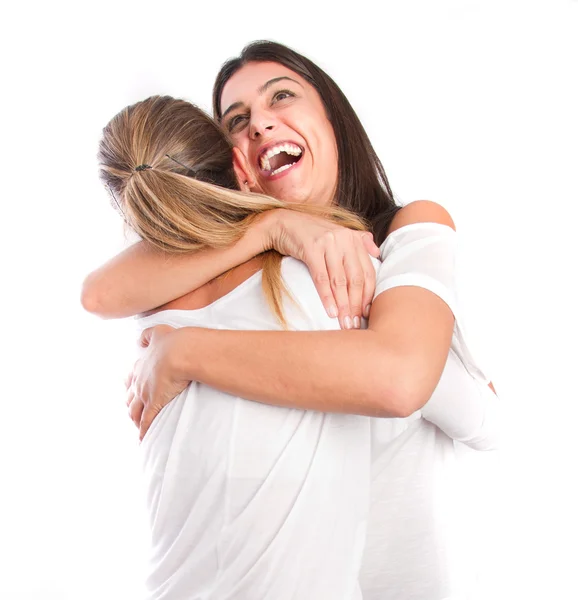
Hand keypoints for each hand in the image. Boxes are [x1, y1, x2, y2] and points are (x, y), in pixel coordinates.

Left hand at [126, 325, 191, 440]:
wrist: (180, 352)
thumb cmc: (173, 342)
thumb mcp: (158, 333)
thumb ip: (148, 335)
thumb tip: (140, 340)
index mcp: (141, 365)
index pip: (132, 379)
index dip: (131, 387)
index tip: (132, 392)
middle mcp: (139, 381)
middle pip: (130, 398)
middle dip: (131, 406)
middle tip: (134, 413)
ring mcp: (145, 394)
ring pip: (134, 411)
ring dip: (136, 420)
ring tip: (139, 427)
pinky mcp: (154, 404)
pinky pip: (146, 422)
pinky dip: (143, 432)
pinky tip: (143, 439)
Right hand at [263, 209, 379, 328]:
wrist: (283, 223)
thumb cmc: (311, 233)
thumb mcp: (337, 234)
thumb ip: (359, 241)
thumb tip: (377, 252)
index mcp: (353, 239)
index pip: (367, 271)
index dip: (368, 295)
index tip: (366, 314)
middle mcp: (344, 239)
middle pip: (355, 278)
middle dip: (356, 305)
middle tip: (355, 324)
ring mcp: (328, 243)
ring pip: (340, 281)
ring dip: (344, 305)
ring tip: (345, 323)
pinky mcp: (311, 249)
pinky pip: (322, 278)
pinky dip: (327, 297)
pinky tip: (332, 312)